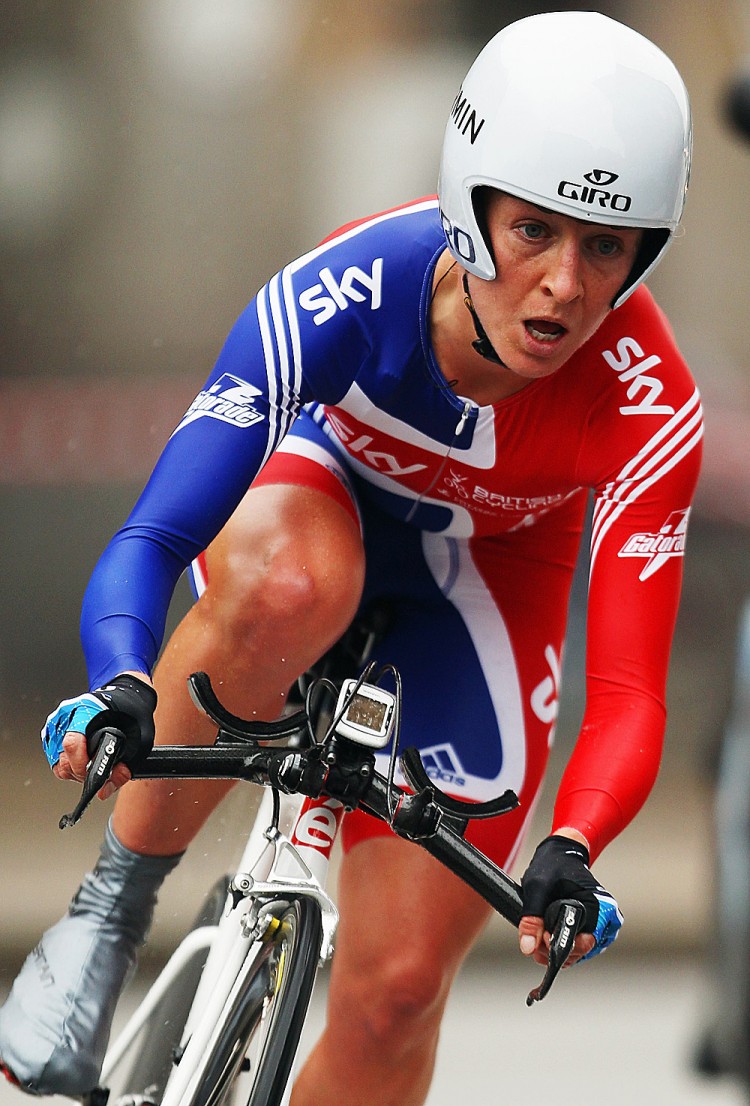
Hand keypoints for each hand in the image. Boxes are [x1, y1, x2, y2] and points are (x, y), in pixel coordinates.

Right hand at [42, 673, 155, 800]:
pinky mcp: (56, 729)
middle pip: (62, 757)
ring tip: (91, 764)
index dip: (82, 765)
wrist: (127, 694)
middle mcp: (67, 714)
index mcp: (86, 711)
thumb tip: (104, 791)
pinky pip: (56, 756)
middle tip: (96, 771)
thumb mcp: (140, 741)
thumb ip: (123, 769)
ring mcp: (59, 721)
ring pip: (57, 760)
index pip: (72, 744)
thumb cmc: (132, 713)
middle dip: (80, 771)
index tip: (92, 775)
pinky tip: (85, 758)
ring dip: (74, 769)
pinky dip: (70, 762)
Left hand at [518, 831, 622, 965]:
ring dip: (558, 947)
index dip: (560, 947)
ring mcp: (603, 924)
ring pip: (579, 952)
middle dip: (555, 949)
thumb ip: (532, 918)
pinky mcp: (596, 927)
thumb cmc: (554, 865)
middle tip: (539, 934)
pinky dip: (563, 943)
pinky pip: (579, 946)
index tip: (543, 937)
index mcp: (600, 907)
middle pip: (581, 952)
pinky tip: (551, 932)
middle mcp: (608, 918)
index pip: (584, 944)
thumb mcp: (537, 888)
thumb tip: (528, 948)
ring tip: (543, 931)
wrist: (562, 853)